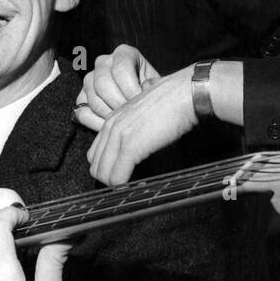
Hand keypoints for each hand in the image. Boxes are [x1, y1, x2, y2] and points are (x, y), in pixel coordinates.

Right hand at [74, 45, 162, 133]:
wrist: (146, 104)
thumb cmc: (154, 94)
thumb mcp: (157, 85)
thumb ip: (153, 86)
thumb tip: (147, 91)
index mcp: (124, 53)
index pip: (121, 68)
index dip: (131, 89)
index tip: (141, 103)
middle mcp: (104, 62)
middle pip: (103, 84)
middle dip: (119, 105)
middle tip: (132, 117)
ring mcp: (90, 80)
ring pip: (93, 99)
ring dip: (109, 115)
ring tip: (125, 122)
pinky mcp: (81, 99)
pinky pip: (82, 113)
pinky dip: (96, 124)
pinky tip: (111, 127)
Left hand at [83, 65, 197, 184]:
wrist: (184, 93)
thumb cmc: (172, 102)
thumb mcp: (143, 114)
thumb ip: (133, 127)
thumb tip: (136, 145)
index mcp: (113, 119)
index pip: (95, 153)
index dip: (106, 167)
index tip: (120, 174)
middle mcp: (111, 127)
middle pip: (96, 166)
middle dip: (109, 178)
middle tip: (124, 184)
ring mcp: (119, 136)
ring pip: (103, 174)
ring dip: (115, 184)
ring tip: (129, 187)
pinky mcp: (131, 147)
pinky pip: (117, 176)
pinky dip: (123, 186)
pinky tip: (134, 186)